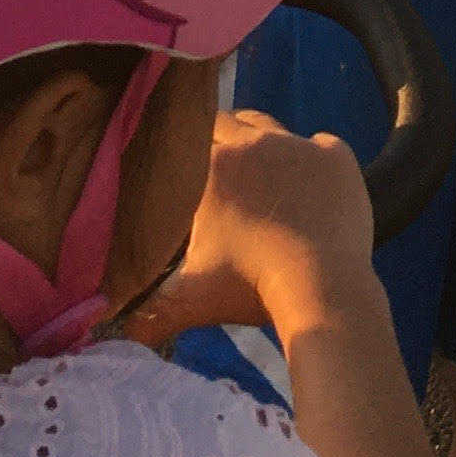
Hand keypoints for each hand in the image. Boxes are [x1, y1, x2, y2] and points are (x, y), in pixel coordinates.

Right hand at [121, 107, 375, 343]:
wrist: (322, 288)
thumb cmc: (251, 287)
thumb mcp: (191, 300)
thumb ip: (148, 312)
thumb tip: (119, 333)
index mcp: (214, 164)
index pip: (191, 135)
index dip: (187, 149)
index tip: (187, 168)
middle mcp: (255, 141)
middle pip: (230, 122)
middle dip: (222, 141)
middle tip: (221, 172)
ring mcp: (299, 144)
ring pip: (272, 128)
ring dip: (264, 147)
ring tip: (263, 180)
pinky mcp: (336, 156)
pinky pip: (320, 144)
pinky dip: (312, 161)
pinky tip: (310, 188)